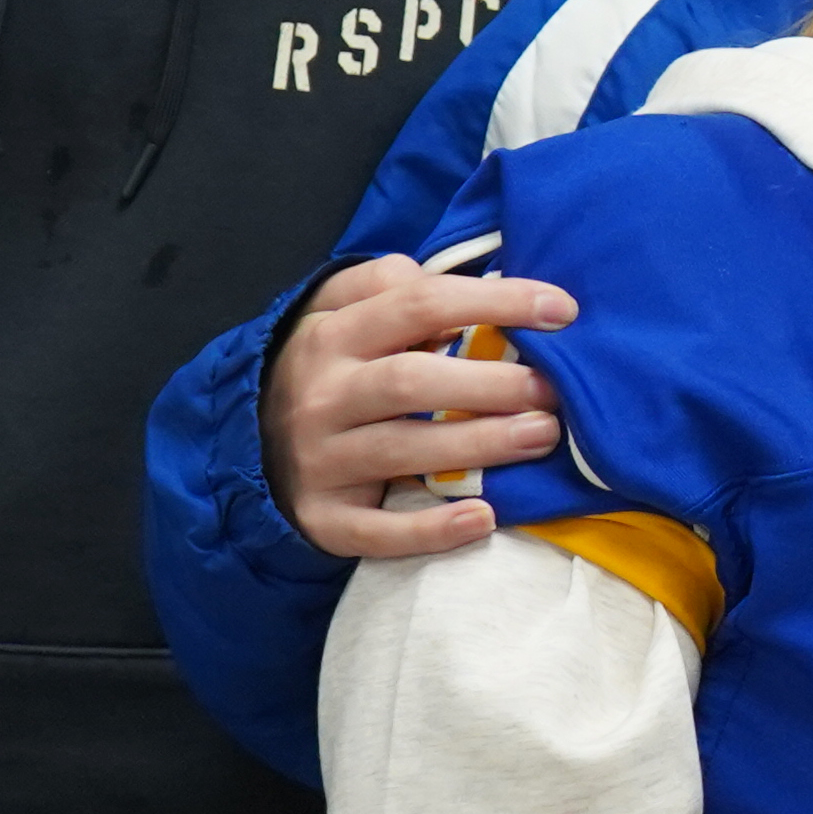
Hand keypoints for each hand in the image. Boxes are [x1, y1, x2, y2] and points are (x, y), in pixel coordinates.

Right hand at [261, 257, 574, 560]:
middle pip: (412, 381)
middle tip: (556, 392)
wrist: (250, 439)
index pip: (420, 303)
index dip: (496, 302)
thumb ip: (400, 285)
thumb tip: (477, 282)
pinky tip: (483, 518)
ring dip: (479, 445)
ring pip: (402, 451)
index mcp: (333, 334)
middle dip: (492, 384)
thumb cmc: (331, 366)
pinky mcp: (322, 517)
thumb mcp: (343, 308)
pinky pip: (376, 531)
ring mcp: (319, 459)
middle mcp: (322, 394)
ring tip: (543, 436)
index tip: (562, 311)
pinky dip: (429, 530)